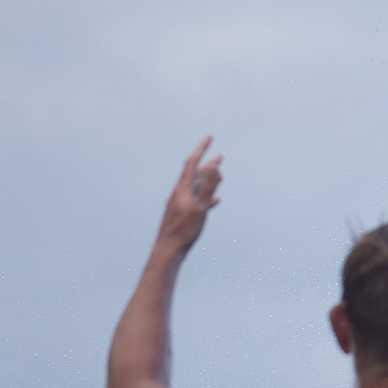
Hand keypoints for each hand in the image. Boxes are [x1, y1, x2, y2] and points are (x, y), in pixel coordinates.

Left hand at [158, 137, 222, 253]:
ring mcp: (180, 204)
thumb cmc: (183, 230)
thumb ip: (207, 186)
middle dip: (207, 164)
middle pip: (195, 174)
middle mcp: (179, 194)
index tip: (210, 137)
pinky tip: (215, 201)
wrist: (168, 251)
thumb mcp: (199, 207)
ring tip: (219, 176)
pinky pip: (197, 201)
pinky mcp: (183, 215)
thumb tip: (214, 165)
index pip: (192, 163)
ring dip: (208, 180)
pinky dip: (207, 196)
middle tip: (220, 156)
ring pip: (196, 187)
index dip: (201, 149)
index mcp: (182, 189)